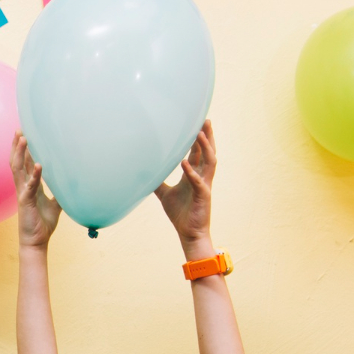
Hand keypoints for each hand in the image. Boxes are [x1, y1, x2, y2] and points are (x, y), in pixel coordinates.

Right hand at [11, 134, 60, 248]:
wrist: (37, 241)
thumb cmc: (43, 223)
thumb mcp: (55, 205)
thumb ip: (59, 193)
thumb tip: (70, 184)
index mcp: (29, 186)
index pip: (24, 163)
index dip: (23, 149)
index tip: (24, 133)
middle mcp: (23, 186)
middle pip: (17, 161)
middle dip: (17, 145)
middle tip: (19, 129)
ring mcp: (23, 193)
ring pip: (17, 169)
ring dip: (20, 153)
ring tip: (23, 139)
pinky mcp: (25, 202)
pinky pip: (29, 186)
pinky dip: (34, 175)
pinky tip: (39, 165)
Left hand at [155, 120, 215, 249]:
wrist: (188, 233)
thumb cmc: (180, 213)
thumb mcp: (164, 194)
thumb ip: (157, 182)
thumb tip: (144, 172)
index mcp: (193, 175)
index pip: (198, 153)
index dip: (198, 139)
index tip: (198, 123)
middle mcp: (202, 177)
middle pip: (208, 152)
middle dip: (207, 136)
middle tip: (206, 119)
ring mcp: (204, 186)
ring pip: (209, 163)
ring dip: (205, 148)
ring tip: (200, 133)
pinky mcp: (203, 196)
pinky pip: (198, 182)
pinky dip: (191, 172)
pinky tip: (184, 162)